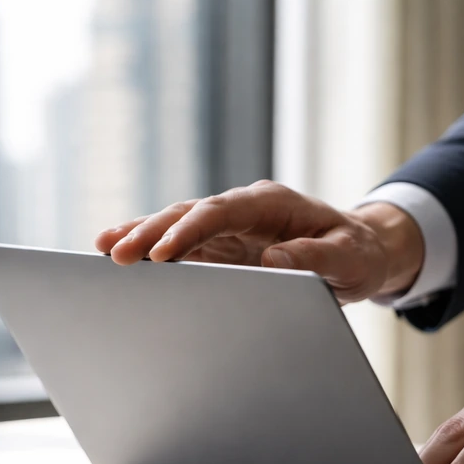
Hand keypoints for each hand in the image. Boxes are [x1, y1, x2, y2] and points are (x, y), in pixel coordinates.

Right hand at [93, 180, 423, 303]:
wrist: (361, 251)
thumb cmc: (357, 254)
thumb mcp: (349, 259)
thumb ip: (315, 257)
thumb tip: (273, 258)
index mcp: (272, 204)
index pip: (221, 211)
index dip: (190, 230)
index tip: (164, 253)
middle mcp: (244, 210)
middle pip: (189, 214)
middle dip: (151, 231)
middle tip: (115, 253)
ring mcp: (230, 227)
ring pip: (177, 226)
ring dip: (142, 238)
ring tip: (103, 251)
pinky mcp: (223, 247)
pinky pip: (182, 246)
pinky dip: (153, 251)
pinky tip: (121, 258)